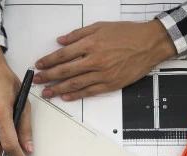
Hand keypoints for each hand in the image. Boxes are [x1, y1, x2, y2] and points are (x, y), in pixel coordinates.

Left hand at [33, 20, 175, 100]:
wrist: (149, 44)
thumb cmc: (127, 34)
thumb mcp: (101, 27)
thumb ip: (79, 34)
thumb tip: (61, 41)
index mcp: (91, 44)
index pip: (63, 55)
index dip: (49, 61)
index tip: (39, 65)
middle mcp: (95, 60)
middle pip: (66, 71)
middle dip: (49, 77)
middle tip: (37, 81)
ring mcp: (103, 74)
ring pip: (75, 84)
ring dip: (58, 89)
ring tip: (47, 93)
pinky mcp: (111, 84)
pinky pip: (89, 91)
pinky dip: (76, 95)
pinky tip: (66, 97)